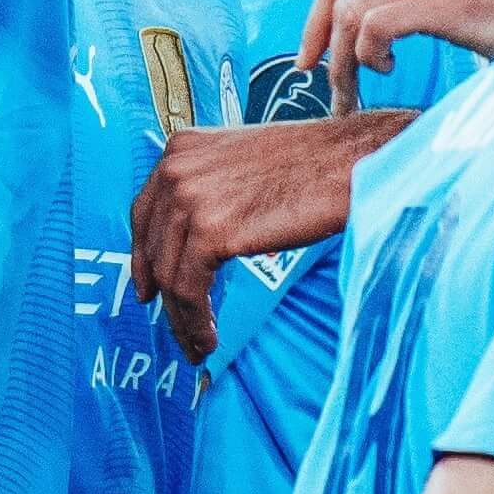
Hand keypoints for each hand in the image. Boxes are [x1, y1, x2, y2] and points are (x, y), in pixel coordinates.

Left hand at [130, 113, 415, 359]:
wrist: (350, 162)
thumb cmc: (313, 165)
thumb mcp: (242, 166)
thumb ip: (211, 192)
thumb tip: (196, 241)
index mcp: (181, 149)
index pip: (145, 212)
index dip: (143, 257)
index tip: (147, 289)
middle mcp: (176, 169)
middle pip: (154, 249)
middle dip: (164, 296)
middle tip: (179, 329)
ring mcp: (190, 199)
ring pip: (170, 276)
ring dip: (182, 319)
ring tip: (199, 345)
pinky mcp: (211, 231)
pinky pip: (189, 290)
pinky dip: (195, 321)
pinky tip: (210, 338)